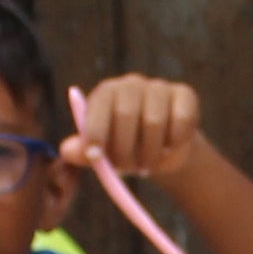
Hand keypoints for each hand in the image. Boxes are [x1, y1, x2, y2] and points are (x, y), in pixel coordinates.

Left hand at [65, 73, 213, 191]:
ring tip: (147, 164)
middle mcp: (131, 84)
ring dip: (149, 152)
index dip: (96, 131)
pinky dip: (174, 142)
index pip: (99, 106)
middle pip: (125, 114)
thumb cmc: (125, 149)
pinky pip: (181, 119)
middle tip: (125, 169)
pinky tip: (168, 148)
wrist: (162, 151)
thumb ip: (83, 152)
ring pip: (154, 121)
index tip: (95, 157)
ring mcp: (159, 87)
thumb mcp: (102, 154)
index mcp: (106, 94)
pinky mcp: (185, 95)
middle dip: (124, 148)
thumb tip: (67, 150)